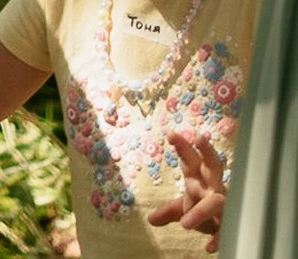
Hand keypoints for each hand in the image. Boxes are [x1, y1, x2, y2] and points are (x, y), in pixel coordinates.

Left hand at [149, 129, 227, 248]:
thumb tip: (150, 219)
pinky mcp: (231, 221)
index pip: (190, 161)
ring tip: (185, 224)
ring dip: (201, 212)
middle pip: (212, 166)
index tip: (171, 133)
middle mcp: (213, 187)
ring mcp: (224, 203)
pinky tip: (209, 247)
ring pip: (216, 202)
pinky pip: (225, 229)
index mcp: (199, 180)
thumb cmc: (205, 208)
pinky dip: (217, 238)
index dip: (183, 148)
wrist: (227, 226)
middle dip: (207, 152)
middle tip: (199, 137)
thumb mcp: (184, 207)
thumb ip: (168, 211)